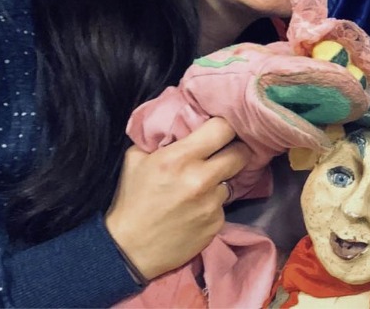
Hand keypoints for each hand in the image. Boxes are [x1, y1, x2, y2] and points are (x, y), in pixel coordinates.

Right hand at [105, 117, 250, 279]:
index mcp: (179, 158)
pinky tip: (195, 209)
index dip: (223, 127)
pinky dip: (213, 204)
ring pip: (233, 180)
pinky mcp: (217, 223)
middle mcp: (200, 179)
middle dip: (234, 150)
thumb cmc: (131, 200)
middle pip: (241, 152)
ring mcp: (212, 203)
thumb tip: (183, 121)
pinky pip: (224, 205)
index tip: (218, 131)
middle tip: (224, 153)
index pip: (223, 129)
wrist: (128, 249)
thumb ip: (162, 138)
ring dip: (220, 180)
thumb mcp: (136, 159)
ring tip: (199, 188)